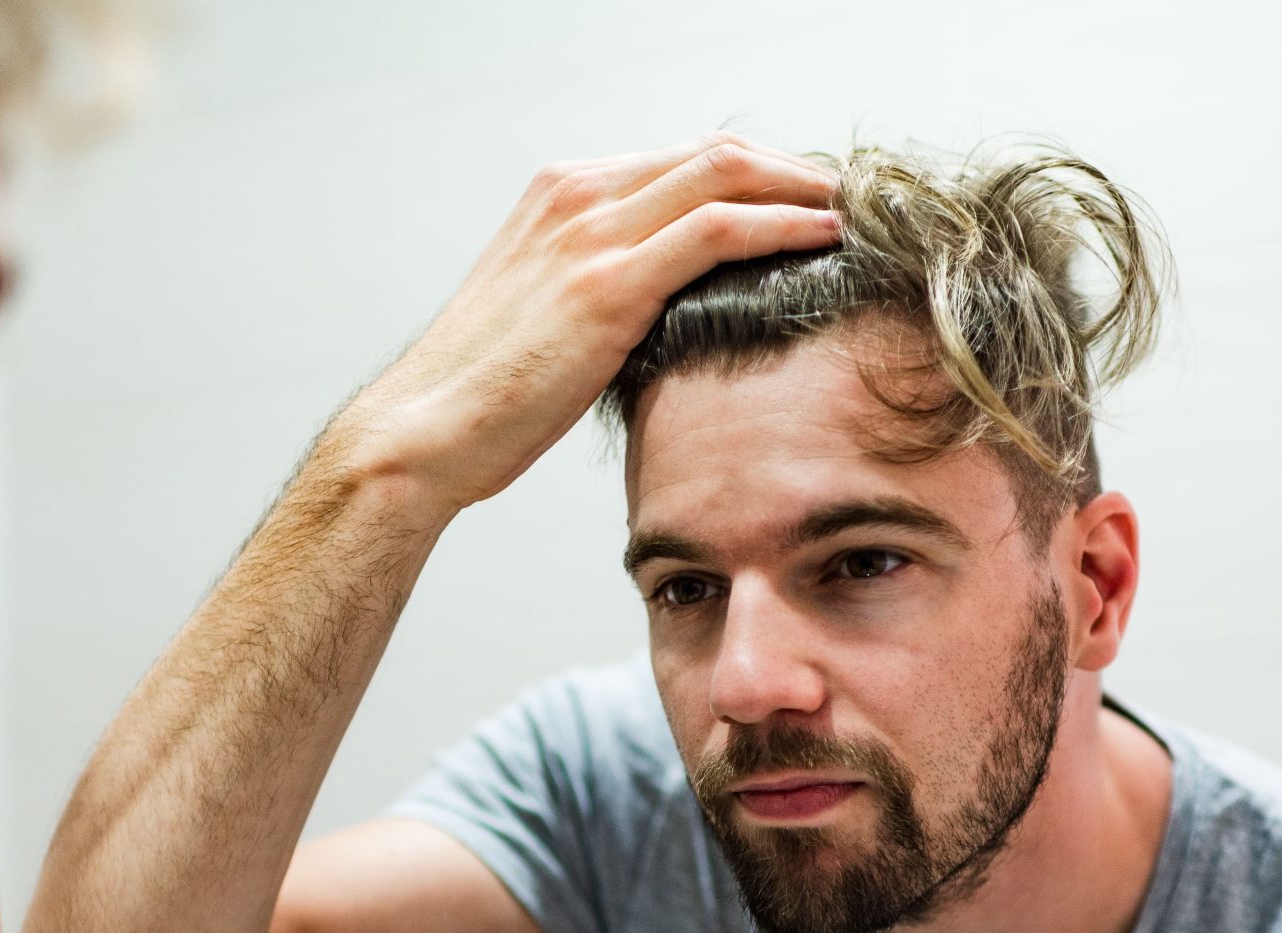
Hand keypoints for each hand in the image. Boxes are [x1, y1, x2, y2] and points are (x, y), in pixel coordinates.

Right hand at [336, 135, 840, 510]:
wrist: (425, 432)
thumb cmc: (485, 394)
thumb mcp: (547, 316)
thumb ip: (605, 288)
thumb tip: (671, 312)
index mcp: (561, 194)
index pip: (683, 160)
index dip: (758, 175)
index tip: (809, 204)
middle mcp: (577, 195)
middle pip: (715, 152)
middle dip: (793, 170)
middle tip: (850, 202)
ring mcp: (591, 233)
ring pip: (726, 173)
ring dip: (803, 188)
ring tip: (856, 215)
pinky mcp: (609, 283)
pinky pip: (719, 229)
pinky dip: (784, 224)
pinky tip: (825, 240)